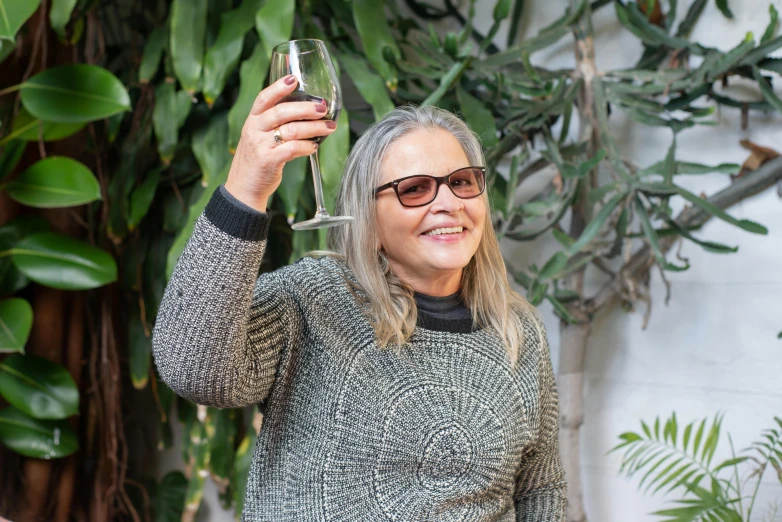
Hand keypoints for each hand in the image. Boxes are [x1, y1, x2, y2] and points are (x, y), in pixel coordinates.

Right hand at [224, 74, 337, 211]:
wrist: (243, 188)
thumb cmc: (257, 160)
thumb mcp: (259, 137)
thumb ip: (276, 124)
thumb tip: (306, 111)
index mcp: (252, 120)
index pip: (263, 98)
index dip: (278, 87)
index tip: (294, 79)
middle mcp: (254, 130)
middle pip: (281, 112)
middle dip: (305, 108)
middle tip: (323, 108)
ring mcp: (260, 145)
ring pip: (290, 130)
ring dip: (314, 128)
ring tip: (329, 128)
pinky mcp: (268, 161)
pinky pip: (291, 149)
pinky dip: (306, 146)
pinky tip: (315, 146)